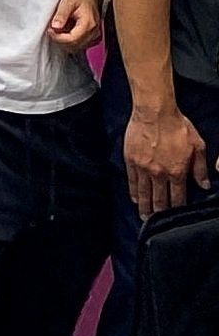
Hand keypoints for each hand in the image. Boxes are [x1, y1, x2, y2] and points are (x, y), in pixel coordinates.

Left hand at [47, 0, 105, 51]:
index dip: (58, 37)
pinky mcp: (91, 36)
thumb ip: (61, 14)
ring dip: (64, 41)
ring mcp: (94, 35)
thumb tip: (55, 27)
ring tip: (58, 29)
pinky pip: (79, 45)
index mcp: (88, 24)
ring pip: (76, 47)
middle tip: (52, 29)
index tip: (50, 30)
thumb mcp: (68, 1)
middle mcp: (93, 32)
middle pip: (74, 45)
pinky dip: (69, 41)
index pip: (72, 39)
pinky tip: (65, 31)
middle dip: (60, 39)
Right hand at [124, 100, 210, 214]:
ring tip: (144, 217)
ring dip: (145, 207)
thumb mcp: (198, 146)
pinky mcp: (131, 161)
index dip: (177, 209)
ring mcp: (143, 169)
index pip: (177, 197)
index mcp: (177, 171)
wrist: (155, 113)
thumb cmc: (178, 126)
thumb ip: (200, 168)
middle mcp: (159, 174)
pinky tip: (135, 199)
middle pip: (158, 200)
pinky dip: (133, 192)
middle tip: (156, 223)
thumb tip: (204, 186)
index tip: (176, 217)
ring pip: (144, 194)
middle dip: (158, 214)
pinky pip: (131, 181)